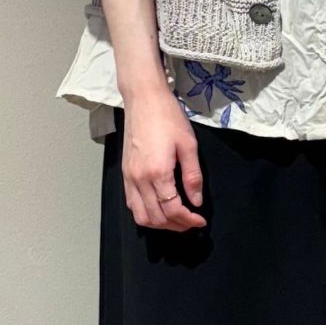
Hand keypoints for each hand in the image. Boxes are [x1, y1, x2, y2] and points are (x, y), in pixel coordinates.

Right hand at [120, 83, 205, 231]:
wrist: (143, 99)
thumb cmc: (168, 117)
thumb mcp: (189, 145)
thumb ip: (193, 176)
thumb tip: (196, 201)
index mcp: (158, 173)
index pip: (173, 209)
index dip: (188, 220)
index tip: (200, 220)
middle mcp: (139, 179)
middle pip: (156, 218)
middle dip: (176, 225)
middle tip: (191, 222)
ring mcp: (129, 178)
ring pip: (141, 216)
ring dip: (159, 224)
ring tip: (176, 220)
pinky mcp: (124, 174)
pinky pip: (131, 204)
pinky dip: (145, 214)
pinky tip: (159, 209)